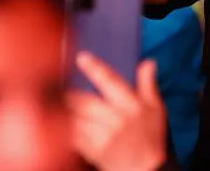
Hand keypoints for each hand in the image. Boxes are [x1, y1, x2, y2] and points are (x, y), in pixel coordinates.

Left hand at [68, 53, 167, 170]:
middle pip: (85, 101)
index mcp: (132, 105)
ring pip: (76, 118)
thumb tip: (148, 62)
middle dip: (70, 92)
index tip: (81, 57)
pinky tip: (61, 123)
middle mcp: (116, 120)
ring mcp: (103, 137)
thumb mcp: (157, 109)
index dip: (95, 68)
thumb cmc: (152, 138)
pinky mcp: (93, 151)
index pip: (111, 81)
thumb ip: (149, 85)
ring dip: (64, 110)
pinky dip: (64, 128)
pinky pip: (72, 136)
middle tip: (58, 84)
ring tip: (53, 101)